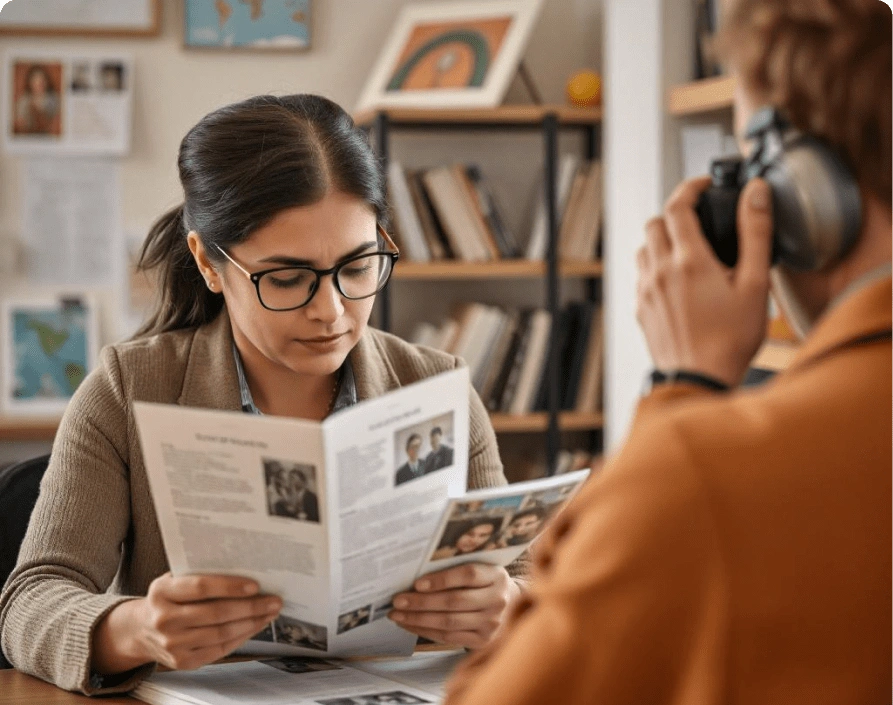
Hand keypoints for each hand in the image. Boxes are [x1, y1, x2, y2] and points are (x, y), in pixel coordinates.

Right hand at [91, 573, 281, 674]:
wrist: (139, 630)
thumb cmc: (166, 598)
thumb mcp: (173, 580)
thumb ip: (200, 573)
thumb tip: (243, 566)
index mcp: (162, 592)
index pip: (201, 587)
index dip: (230, 586)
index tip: (255, 585)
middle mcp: (164, 619)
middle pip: (216, 613)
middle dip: (251, 607)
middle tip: (274, 600)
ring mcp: (172, 644)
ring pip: (221, 633)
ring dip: (251, 623)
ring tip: (269, 613)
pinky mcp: (182, 662)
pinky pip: (219, 650)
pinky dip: (241, 637)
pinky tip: (255, 627)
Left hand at [389, 563, 520, 648]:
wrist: (511, 606)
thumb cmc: (485, 583)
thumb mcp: (481, 568)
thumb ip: (457, 567)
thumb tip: (417, 573)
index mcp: (496, 576)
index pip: (468, 575)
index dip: (441, 579)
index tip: (417, 583)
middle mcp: (497, 600)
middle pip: (454, 601)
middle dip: (421, 602)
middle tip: (398, 601)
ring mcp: (491, 623)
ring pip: (449, 622)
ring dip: (418, 619)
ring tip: (397, 615)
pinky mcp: (483, 640)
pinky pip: (449, 638)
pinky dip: (426, 631)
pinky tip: (410, 625)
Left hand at [636, 177, 773, 386]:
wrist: (699, 379)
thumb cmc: (730, 339)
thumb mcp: (754, 283)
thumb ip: (755, 233)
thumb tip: (756, 193)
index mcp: (688, 260)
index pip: (677, 205)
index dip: (690, 188)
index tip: (704, 186)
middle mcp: (660, 271)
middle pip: (654, 224)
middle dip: (675, 215)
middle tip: (698, 220)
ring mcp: (646, 291)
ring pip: (643, 249)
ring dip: (661, 241)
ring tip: (687, 251)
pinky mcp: (640, 309)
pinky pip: (641, 276)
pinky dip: (654, 268)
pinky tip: (676, 282)